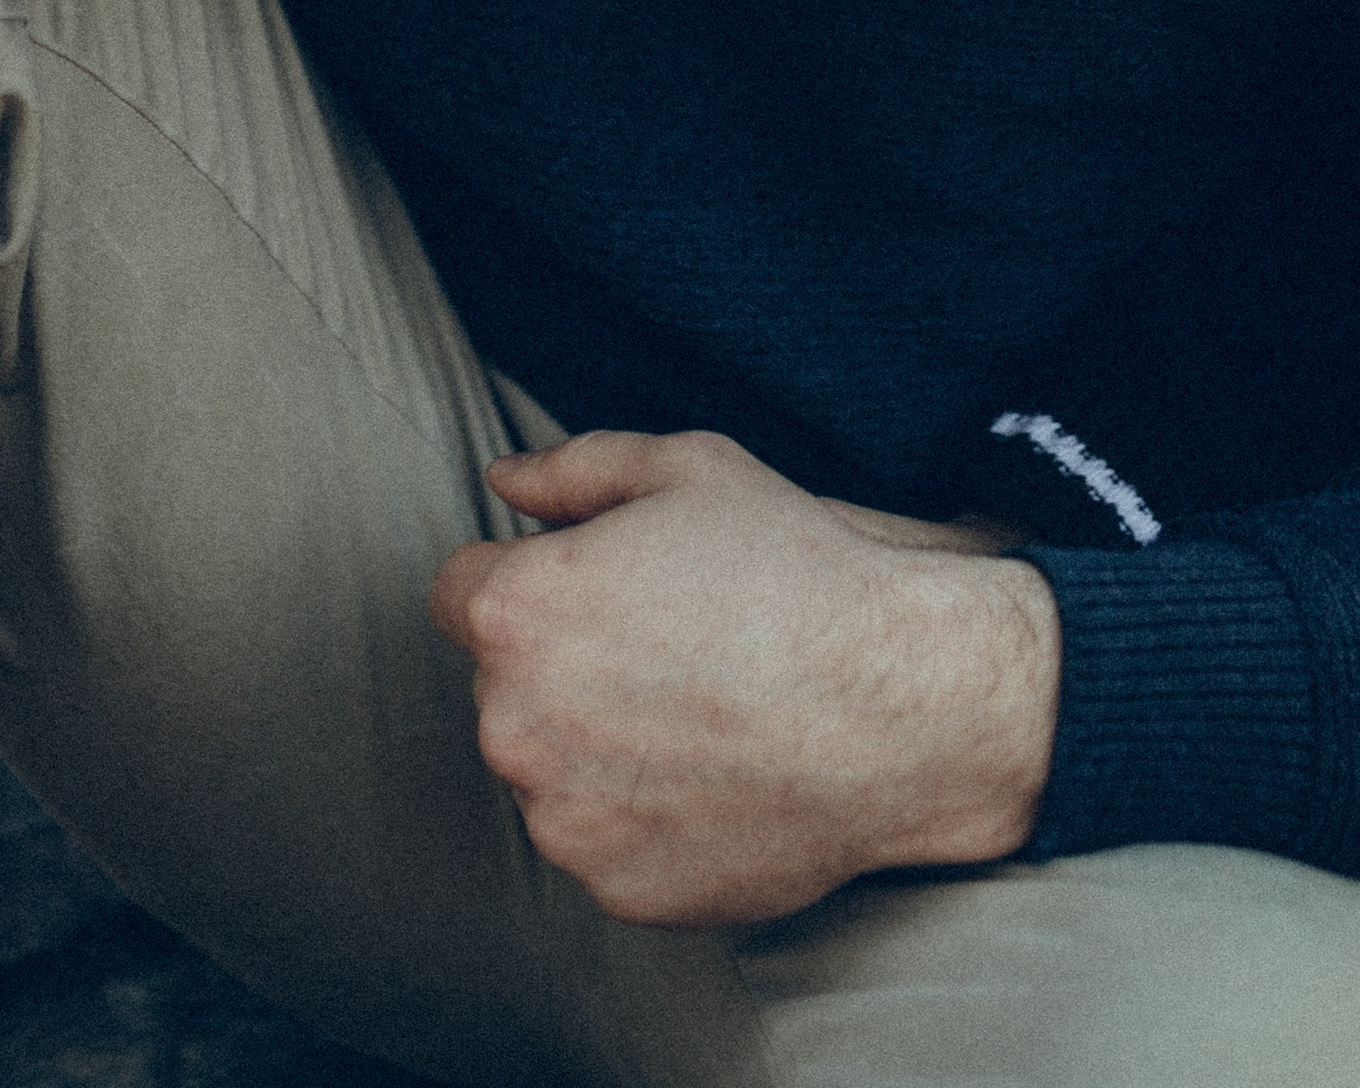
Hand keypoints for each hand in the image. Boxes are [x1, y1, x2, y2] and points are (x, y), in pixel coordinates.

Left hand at [427, 429, 1057, 925]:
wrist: (899, 702)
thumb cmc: (795, 571)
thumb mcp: (689, 470)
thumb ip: (575, 469)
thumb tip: (503, 481)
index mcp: (517, 611)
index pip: (460, 592)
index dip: (528, 581)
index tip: (596, 591)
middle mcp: (515, 723)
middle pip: (504, 687)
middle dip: (561, 666)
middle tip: (666, 650)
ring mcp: (561, 820)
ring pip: (548, 771)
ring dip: (594, 748)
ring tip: (699, 715)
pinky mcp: (611, 890)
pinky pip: (600, 843)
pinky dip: (639, 819)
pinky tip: (713, 776)